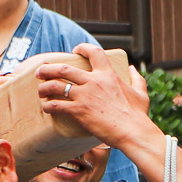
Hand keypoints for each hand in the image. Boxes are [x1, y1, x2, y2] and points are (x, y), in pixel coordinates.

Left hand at [37, 44, 152, 150]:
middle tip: (40, 72)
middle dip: (48, 68)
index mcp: (108, 75)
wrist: (133, 133)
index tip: (74, 50)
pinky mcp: (79, 110)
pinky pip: (56, 105)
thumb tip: (131, 68)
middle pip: (63, 68)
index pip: (94, 52)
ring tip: (40, 91)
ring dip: (44, 87)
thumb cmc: (138, 116)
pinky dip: (48, 106)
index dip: (82, 48)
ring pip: (55, 85)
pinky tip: (46, 108)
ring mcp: (85, 95)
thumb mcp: (140, 94)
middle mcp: (94, 82)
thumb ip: (137, 79)